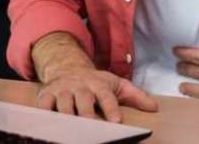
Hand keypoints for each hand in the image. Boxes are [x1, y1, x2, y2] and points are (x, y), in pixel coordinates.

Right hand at [36, 66, 158, 122]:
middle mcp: (80, 86)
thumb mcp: (117, 84)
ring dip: (67, 117)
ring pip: (64, 105)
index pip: (106, 96)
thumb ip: (136, 96)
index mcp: (98, 84)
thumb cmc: (95, 82)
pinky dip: (46, 114)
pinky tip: (50, 125)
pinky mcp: (47, 95)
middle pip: (83, 101)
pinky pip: (44, 106)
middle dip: (87, 114)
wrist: (68, 67)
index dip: (111, 109)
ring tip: (72, 131)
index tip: (116, 121)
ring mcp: (63, 90)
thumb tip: (154, 108)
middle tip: (93, 129)